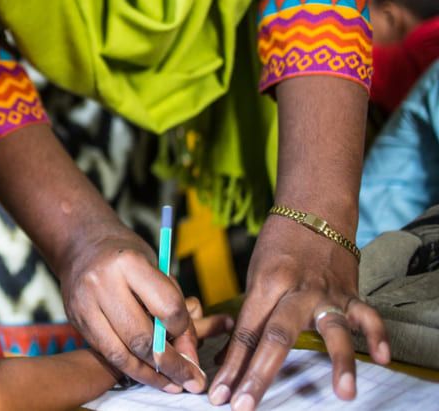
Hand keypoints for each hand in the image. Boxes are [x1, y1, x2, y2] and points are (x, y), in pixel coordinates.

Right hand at [60, 224, 207, 393]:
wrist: (80, 244)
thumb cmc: (126, 256)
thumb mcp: (155, 268)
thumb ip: (172, 306)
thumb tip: (188, 354)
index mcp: (128, 263)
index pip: (167, 308)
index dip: (185, 331)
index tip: (192, 342)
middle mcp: (102, 282)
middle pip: (142, 337)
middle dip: (172, 364)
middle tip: (192, 380)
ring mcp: (85, 303)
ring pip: (122, 353)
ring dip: (151, 374)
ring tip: (172, 384)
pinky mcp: (76, 319)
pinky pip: (107, 353)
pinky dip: (131, 368)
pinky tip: (149, 374)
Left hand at [208, 217, 388, 409]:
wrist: (314, 210)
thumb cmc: (278, 246)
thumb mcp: (255, 276)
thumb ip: (250, 316)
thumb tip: (233, 357)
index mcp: (265, 285)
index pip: (245, 333)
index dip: (231, 366)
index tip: (220, 394)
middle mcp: (295, 290)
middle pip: (276, 336)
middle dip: (259, 375)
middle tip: (246, 406)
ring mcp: (326, 292)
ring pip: (333, 328)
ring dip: (340, 361)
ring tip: (343, 393)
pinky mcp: (350, 292)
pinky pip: (367, 315)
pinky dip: (377, 335)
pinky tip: (382, 358)